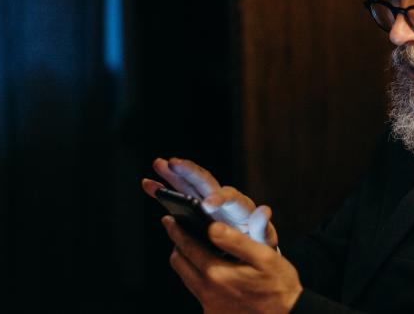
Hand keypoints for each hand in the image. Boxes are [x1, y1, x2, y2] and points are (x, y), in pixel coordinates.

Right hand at [141, 158, 276, 245]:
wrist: (248, 250)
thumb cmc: (257, 245)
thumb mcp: (263, 239)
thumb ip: (261, 227)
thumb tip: (264, 210)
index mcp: (239, 207)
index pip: (230, 197)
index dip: (219, 198)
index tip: (207, 205)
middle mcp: (222, 199)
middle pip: (206, 182)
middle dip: (190, 173)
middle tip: (174, 163)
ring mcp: (206, 201)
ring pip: (188, 184)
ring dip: (173, 174)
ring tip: (158, 164)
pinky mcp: (193, 208)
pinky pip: (177, 197)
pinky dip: (163, 190)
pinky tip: (148, 183)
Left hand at [163, 215, 301, 313]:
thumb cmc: (278, 286)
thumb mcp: (264, 256)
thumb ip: (235, 240)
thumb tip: (212, 227)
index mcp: (218, 274)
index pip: (188, 247)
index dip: (177, 231)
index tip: (170, 219)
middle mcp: (208, 292)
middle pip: (179, 263)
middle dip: (177, 244)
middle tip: (179, 231)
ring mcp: (209, 305)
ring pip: (185, 278)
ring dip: (186, 260)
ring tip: (193, 246)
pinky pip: (197, 291)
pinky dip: (197, 276)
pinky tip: (210, 269)